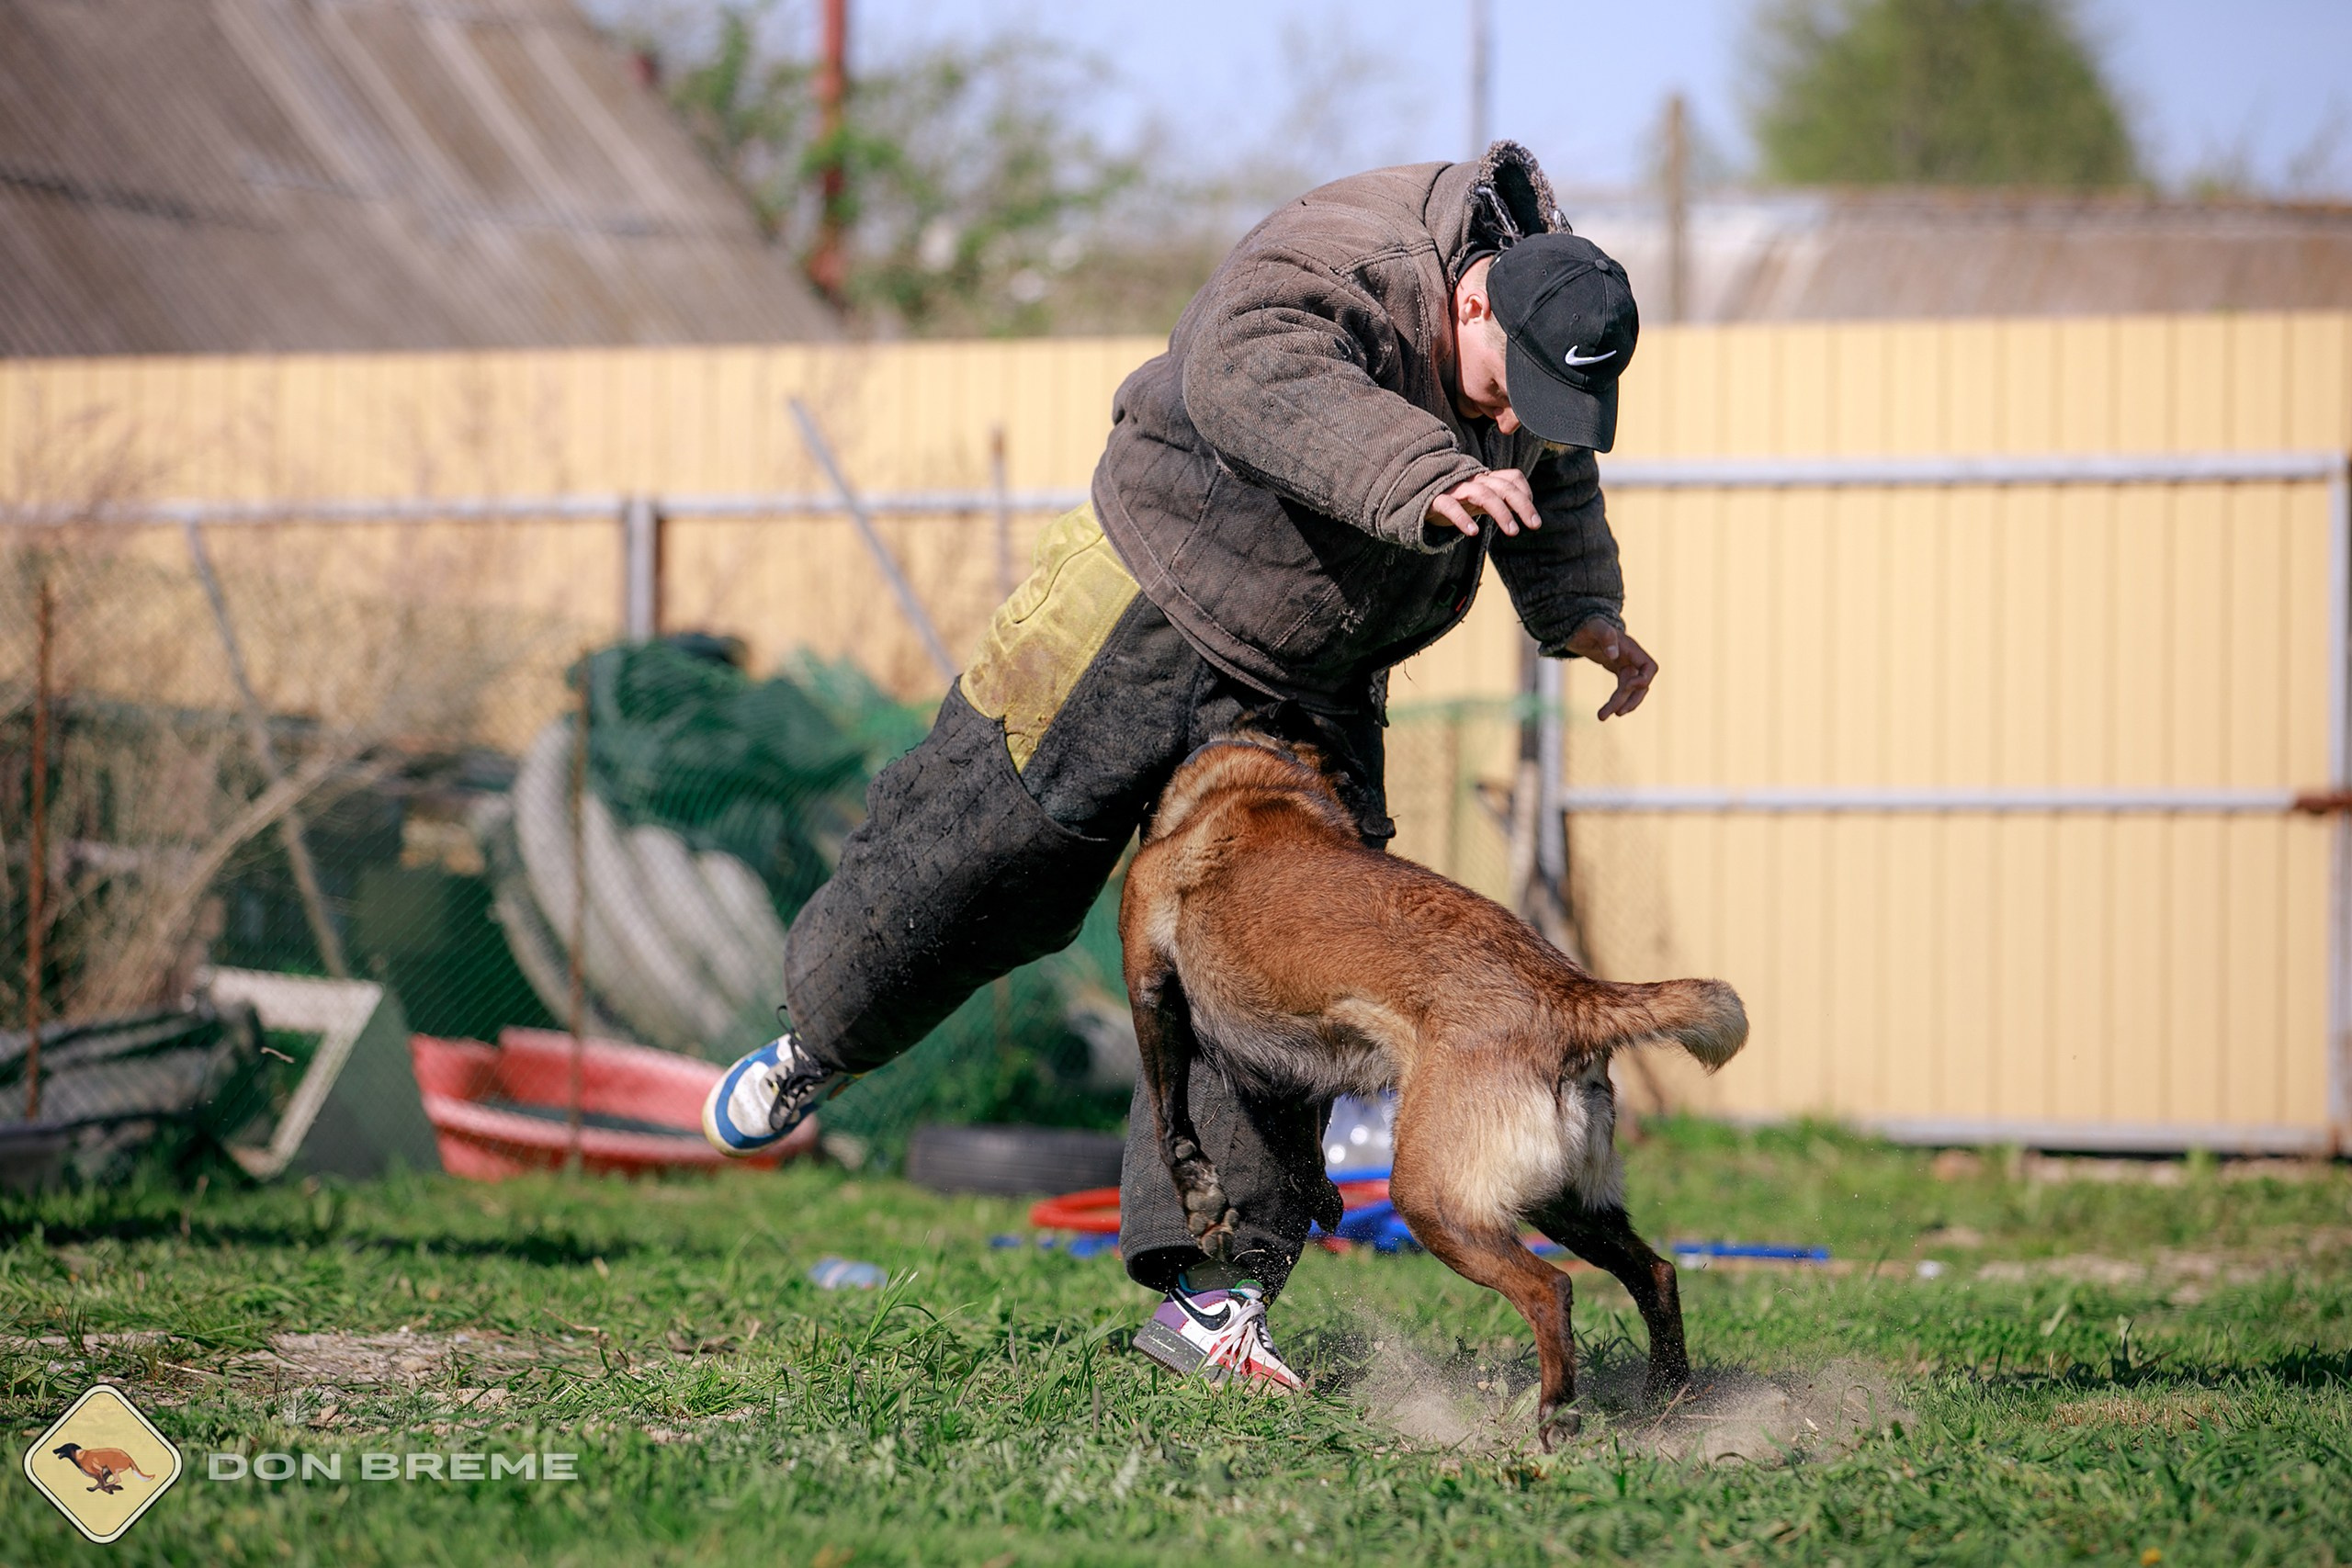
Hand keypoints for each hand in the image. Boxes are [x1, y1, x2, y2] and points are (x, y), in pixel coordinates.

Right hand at [1426, 468, 1540, 537]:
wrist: (1415, 495)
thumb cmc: (1453, 498)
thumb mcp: (1479, 498)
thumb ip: (1500, 499)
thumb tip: (1526, 505)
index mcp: (1484, 479)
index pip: (1512, 478)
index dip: (1526, 493)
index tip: (1532, 516)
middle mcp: (1473, 481)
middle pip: (1503, 487)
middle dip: (1522, 505)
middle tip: (1535, 525)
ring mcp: (1455, 488)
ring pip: (1483, 494)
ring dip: (1501, 512)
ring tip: (1513, 531)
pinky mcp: (1435, 499)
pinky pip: (1450, 506)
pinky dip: (1462, 518)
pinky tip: (1473, 532)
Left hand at [1564, 620, 1657, 720]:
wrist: (1578, 625)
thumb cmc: (1586, 624)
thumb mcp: (1593, 627)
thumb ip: (1605, 636)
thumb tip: (1613, 655)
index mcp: (1630, 648)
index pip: (1649, 667)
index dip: (1643, 680)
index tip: (1627, 687)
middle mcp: (1631, 658)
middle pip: (1639, 685)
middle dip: (1627, 700)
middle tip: (1611, 713)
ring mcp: (1625, 664)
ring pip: (1630, 691)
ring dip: (1620, 705)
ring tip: (1602, 716)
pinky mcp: (1617, 669)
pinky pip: (1623, 689)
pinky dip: (1617, 700)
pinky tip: (1606, 711)